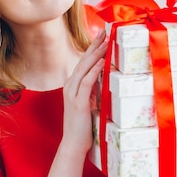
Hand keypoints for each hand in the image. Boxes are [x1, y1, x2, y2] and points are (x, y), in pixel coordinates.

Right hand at [61, 29, 106, 154]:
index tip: (102, 36)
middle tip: (105, 32)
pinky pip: (86, 83)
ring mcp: (72, 94)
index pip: (83, 62)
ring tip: (106, 43)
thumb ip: (93, 90)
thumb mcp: (89, 103)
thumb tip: (104, 78)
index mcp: (72, 85)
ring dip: (96, 54)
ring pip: (84, 68)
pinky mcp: (78, 103)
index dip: (92, 48)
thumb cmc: (83, 125)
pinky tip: (101, 62)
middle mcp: (70, 86)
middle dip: (94, 46)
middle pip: (83, 61)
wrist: (73, 144)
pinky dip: (94, 71)